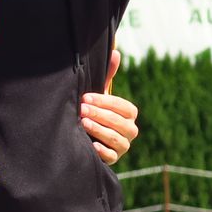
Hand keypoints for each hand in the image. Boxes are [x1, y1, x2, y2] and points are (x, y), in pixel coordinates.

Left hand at [81, 48, 139, 163]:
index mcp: (128, 114)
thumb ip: (108, 76)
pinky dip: (103, 151)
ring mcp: (123, 146)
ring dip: (100, 130)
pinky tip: (92, 145)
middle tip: (82, 109)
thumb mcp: (99, 95)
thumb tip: (115, 52)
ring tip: (84, 123)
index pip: (125, 108)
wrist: (86, 136)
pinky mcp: (113, 159)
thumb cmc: (94, 111)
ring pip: (117, 140)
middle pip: (121, 123)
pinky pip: (112, 157)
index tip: (87, 98)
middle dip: (101, 115)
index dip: (106, 102)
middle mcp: (130, 130)